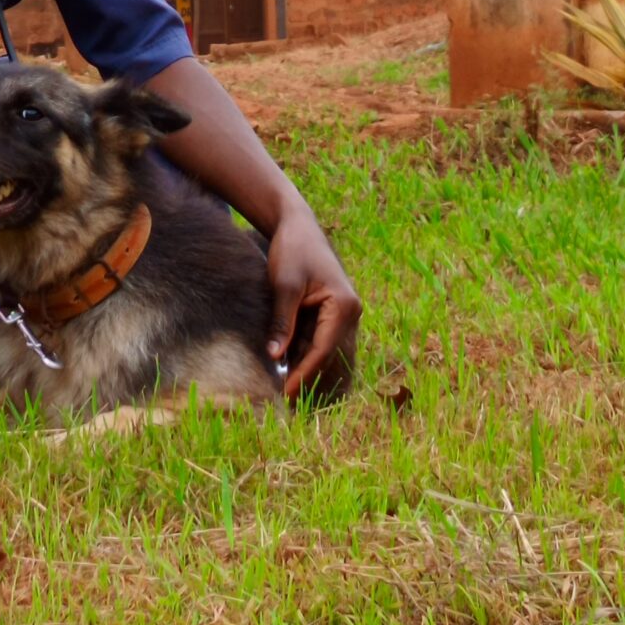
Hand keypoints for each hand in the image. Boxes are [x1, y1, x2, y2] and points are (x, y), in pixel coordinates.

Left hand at [265, 201, 359, 399]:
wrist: (295, 224)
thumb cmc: (292, 250)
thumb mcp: (284, 285)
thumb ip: (282, 322)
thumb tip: (275, 357)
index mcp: (344, 306)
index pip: (323, 350)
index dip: (304, 374)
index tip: (286, 393)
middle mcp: (349, 313)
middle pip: (326, 353)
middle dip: (305, 374)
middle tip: (283, 399)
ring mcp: (341, 313)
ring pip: (320, 348)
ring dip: (302, 364)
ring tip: (281, 386)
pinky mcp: (329, 312)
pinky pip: (316, 337)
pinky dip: (300, 350)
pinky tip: (284, 363)